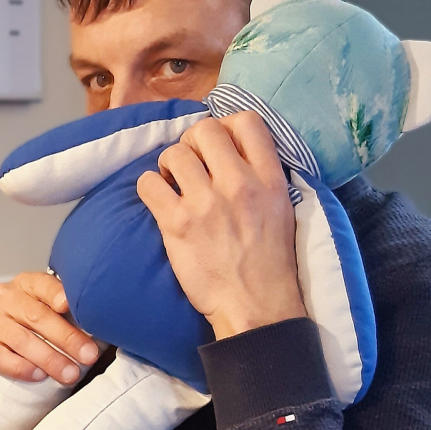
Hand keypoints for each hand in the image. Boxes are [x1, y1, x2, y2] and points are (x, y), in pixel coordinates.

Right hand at [0, 272, 98, 383]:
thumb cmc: (18, 321)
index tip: (70, 305)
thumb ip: (60, 313)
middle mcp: (5, 298)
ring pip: (21, 339)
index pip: (42, 284)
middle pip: (37, 316)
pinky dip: (21, 367)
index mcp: (24, 285)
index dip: (56, 293)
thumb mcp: (35, 308)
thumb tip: (99, 331)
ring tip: (70, 374)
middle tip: (88, 356)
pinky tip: (38, 376)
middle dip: (66, 337)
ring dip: (49, 358)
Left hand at [136, 113, 305, 339]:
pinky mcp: (178, 224)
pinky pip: (148, 183)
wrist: (255, 307)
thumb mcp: (282, 210)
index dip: (226, 126)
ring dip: (169, 165)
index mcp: (269, 180)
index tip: (218, 146)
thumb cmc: (269, 264)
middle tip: (191, 164)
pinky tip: (159, 201)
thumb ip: (262, 176)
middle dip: (192, 142)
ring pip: (174, 153)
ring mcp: (206, 204)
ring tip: (174, 184)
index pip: (248, 122)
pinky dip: (149, 187)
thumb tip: (235, 150)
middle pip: (205, 130)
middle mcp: (239, 185)